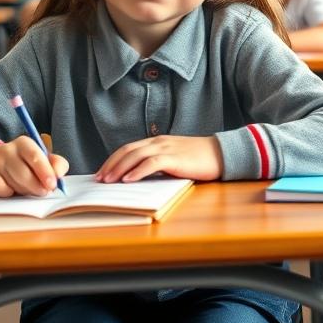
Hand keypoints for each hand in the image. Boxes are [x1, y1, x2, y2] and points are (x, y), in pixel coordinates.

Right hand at [0, 136, 68, 196]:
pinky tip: (9, 188)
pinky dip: (9, 193)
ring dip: (24, 190)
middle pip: (25, 173)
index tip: (52, 185)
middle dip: (37, 186)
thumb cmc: (21, 162)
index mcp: (24, 143)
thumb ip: (55, 164)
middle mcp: (7, 150)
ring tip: (26, 188)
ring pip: (15, 183)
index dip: (46, 172)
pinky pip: (2, 190)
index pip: (36, 156)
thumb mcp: (39, 157)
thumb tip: (59, 175)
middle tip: (43, 192)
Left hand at [96, 135, 222, 182]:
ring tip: (109, 181)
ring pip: (136, 155)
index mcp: (158, 142)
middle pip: (127, 150)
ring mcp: (167, 148)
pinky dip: (137, 171)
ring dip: (119, 168)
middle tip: (99, 179)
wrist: (222, 153)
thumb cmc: (200, 159)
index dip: (113, 160)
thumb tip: (139, 178)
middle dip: (111, 164)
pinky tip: (128, 180)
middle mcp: (159, 142)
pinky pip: (151, 163)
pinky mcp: (175, 158)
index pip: (129, 148)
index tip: (102, 173)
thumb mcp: (175, 158)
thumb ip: (159, 164)